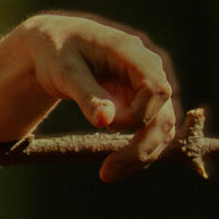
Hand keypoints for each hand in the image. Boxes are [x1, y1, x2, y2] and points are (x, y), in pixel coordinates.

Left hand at [9, 13, 180, 180]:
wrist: (53, 44)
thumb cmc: (56, 52)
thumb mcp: (65, 71)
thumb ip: (87, 95)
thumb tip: (106, 123)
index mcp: (133, 54)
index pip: (157, 90)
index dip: (139, 115)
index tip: (106, 126)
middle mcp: (148, 69)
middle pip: (164, 114)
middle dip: (141, 147)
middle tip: (107, 173)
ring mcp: (148, 86)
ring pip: (161, 127)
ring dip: (141, 154)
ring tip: (108, 174)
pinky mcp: (141, 101)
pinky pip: (150, 129)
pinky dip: (137, 149)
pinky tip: (114, 165)